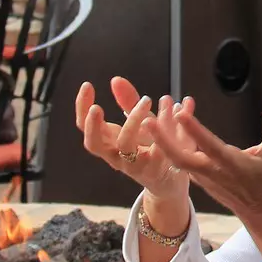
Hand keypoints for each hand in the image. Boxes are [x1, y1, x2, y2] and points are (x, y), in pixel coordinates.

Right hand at [77, 78, 191, 219]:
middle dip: (94, 124)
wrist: (170, 182)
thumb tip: (116, 79)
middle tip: (98, 106)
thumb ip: (128, 102)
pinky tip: (179, 106)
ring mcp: (134, 166)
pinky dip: (169, 126)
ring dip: (133, 120)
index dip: (81, 107)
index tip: (88, 85)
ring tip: (147, 99)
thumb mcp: (138, 124)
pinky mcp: (156, 171)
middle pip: (95, 144)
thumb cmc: (149, 150)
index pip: (84, 127)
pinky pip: (158, 147)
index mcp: (108, 144)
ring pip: (125, 145)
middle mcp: (116, 157)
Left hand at [143, 91, 261, 234]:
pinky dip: (168, 148)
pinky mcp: (198, 179)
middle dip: (163, 140)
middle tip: (147, 120)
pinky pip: (180, 163)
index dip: (194, 130)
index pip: (209, 145)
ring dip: (162, 142)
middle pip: (181, 158)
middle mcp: (213, 172)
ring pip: (177, 160)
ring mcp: (203, 178)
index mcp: (232, 164)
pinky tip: (159, 132)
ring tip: (149, 120)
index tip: (181, 112)